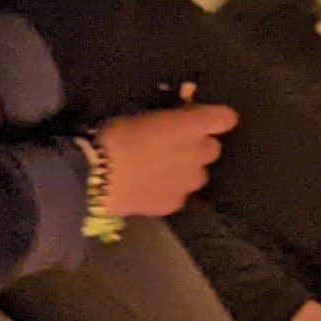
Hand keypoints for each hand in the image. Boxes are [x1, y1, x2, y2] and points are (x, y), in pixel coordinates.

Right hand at [90, 99, 236, 218]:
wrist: (95, 178)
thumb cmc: (114, 137)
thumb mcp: (142, 116)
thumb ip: (169, 121)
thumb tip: (175, 123)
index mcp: (193, 125)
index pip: (226, 118)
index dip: (215, 119)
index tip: (200, 120)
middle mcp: (199, 153)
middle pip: (212, 148)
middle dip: (196, 147)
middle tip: (171, 148)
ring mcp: (189, 182)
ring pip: (197, 174)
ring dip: (185, 171)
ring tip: (157, 172)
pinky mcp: (174, 203)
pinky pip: (178, 195)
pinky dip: (168, 192)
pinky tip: (147, 191)